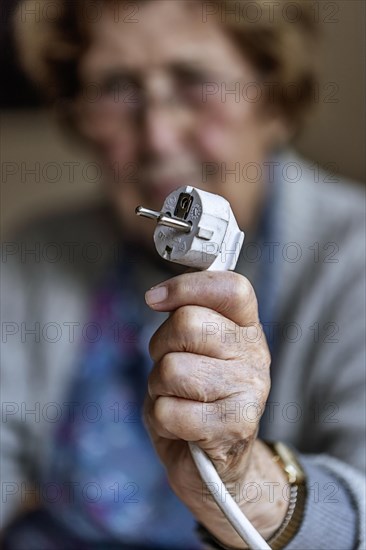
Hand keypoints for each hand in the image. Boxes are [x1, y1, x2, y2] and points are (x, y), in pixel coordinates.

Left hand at [143, 271, 287, 547]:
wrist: (216, 465)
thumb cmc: (195, 398)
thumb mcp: (192, 350)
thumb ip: (186, 317)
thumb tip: (157, 297)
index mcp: (246, 328)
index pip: (231, 287)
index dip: (188, 286)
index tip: (154, 299)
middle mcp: (256, 354)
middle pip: (189, 323)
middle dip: (162, 345)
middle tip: (170, 364)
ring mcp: (250, 391)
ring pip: (172, 368)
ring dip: (159, 386)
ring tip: (177, 398)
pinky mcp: (235, 427)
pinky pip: (169, 410)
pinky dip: (161, 419)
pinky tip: (180, 425)